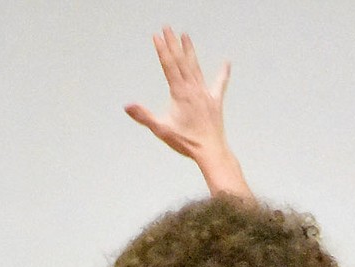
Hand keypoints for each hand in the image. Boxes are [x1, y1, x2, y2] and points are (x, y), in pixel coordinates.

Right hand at [126, 28, 249, 195]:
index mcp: (180, 93)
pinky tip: (226, 63)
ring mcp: (205, 93)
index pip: (169, 65)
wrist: (210, 151)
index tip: (156, 36)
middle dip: (173, 43)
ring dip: (190, 51)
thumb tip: (127, 106)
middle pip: (181, 61)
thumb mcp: (161, 130)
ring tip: (185, 36)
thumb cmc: (186, 142)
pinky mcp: (215, 101)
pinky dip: (223, 73)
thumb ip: (144, 116)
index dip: (162, 50)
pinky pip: (220, 84)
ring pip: (196, 67)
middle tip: (167, 27)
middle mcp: (193, 88)